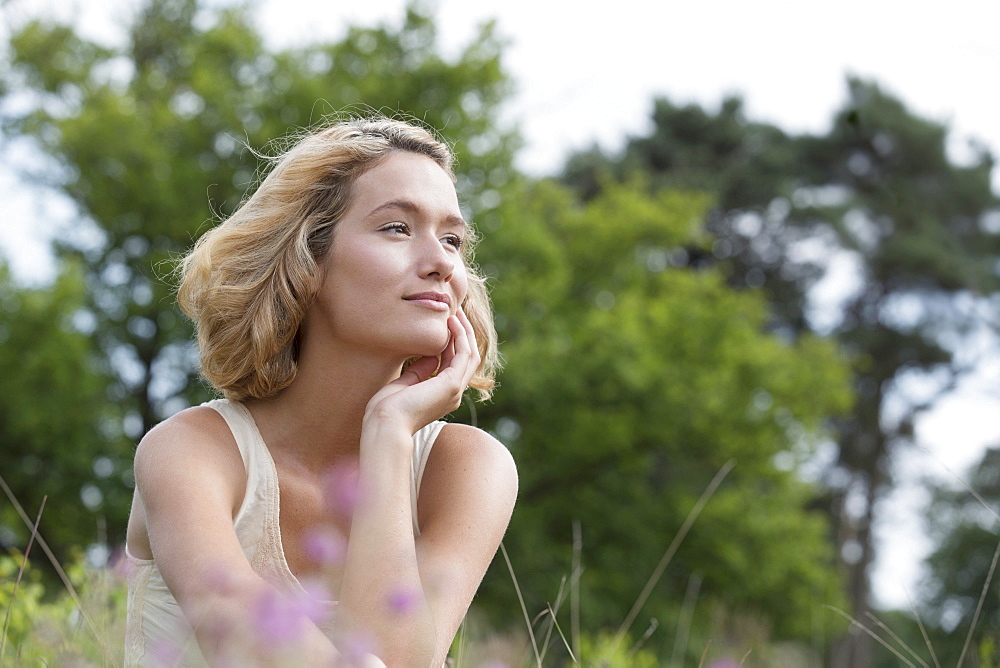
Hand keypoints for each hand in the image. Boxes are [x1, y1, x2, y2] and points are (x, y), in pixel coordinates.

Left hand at [363, 309, 479, 434]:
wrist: (385, 425)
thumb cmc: (386, 410)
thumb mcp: (403, 385)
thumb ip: (419, 371)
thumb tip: (431, 356)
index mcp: (442, 396)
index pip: (454, 365)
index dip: (452, 343)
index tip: (444, 324)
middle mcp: (453, 394)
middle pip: (467, 359)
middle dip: (463, 334)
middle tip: (456, 313)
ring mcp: (454, 390)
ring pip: (470, 354)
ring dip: (464, 332)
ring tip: (455, 312)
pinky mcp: (451, 385)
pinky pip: (463, 354)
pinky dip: (460, 336)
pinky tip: (452, 322)